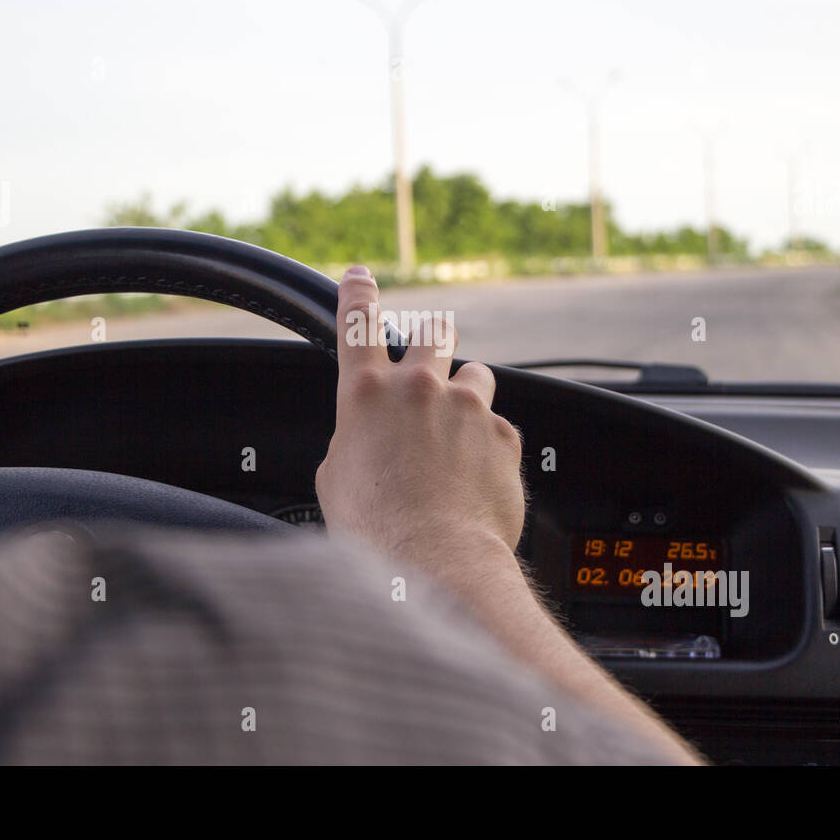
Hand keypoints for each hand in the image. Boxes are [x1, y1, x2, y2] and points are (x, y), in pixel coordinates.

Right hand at [315, 267, 525, 571]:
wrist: (435, 562)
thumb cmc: (376, 531)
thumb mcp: (336, 480)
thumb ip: (353, 442)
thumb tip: (366, 443)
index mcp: (366, 394)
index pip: (356, 322)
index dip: (358, 293)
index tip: (361, 277)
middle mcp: (419, 388)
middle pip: (432, 331)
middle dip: (432, 337)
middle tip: (432, 350)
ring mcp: (466, 407)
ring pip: (475, 376)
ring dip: (466, 397)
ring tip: (457, 440)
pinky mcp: (503, 434)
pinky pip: (497, 426)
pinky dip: (487, 444)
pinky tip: (475, 479)